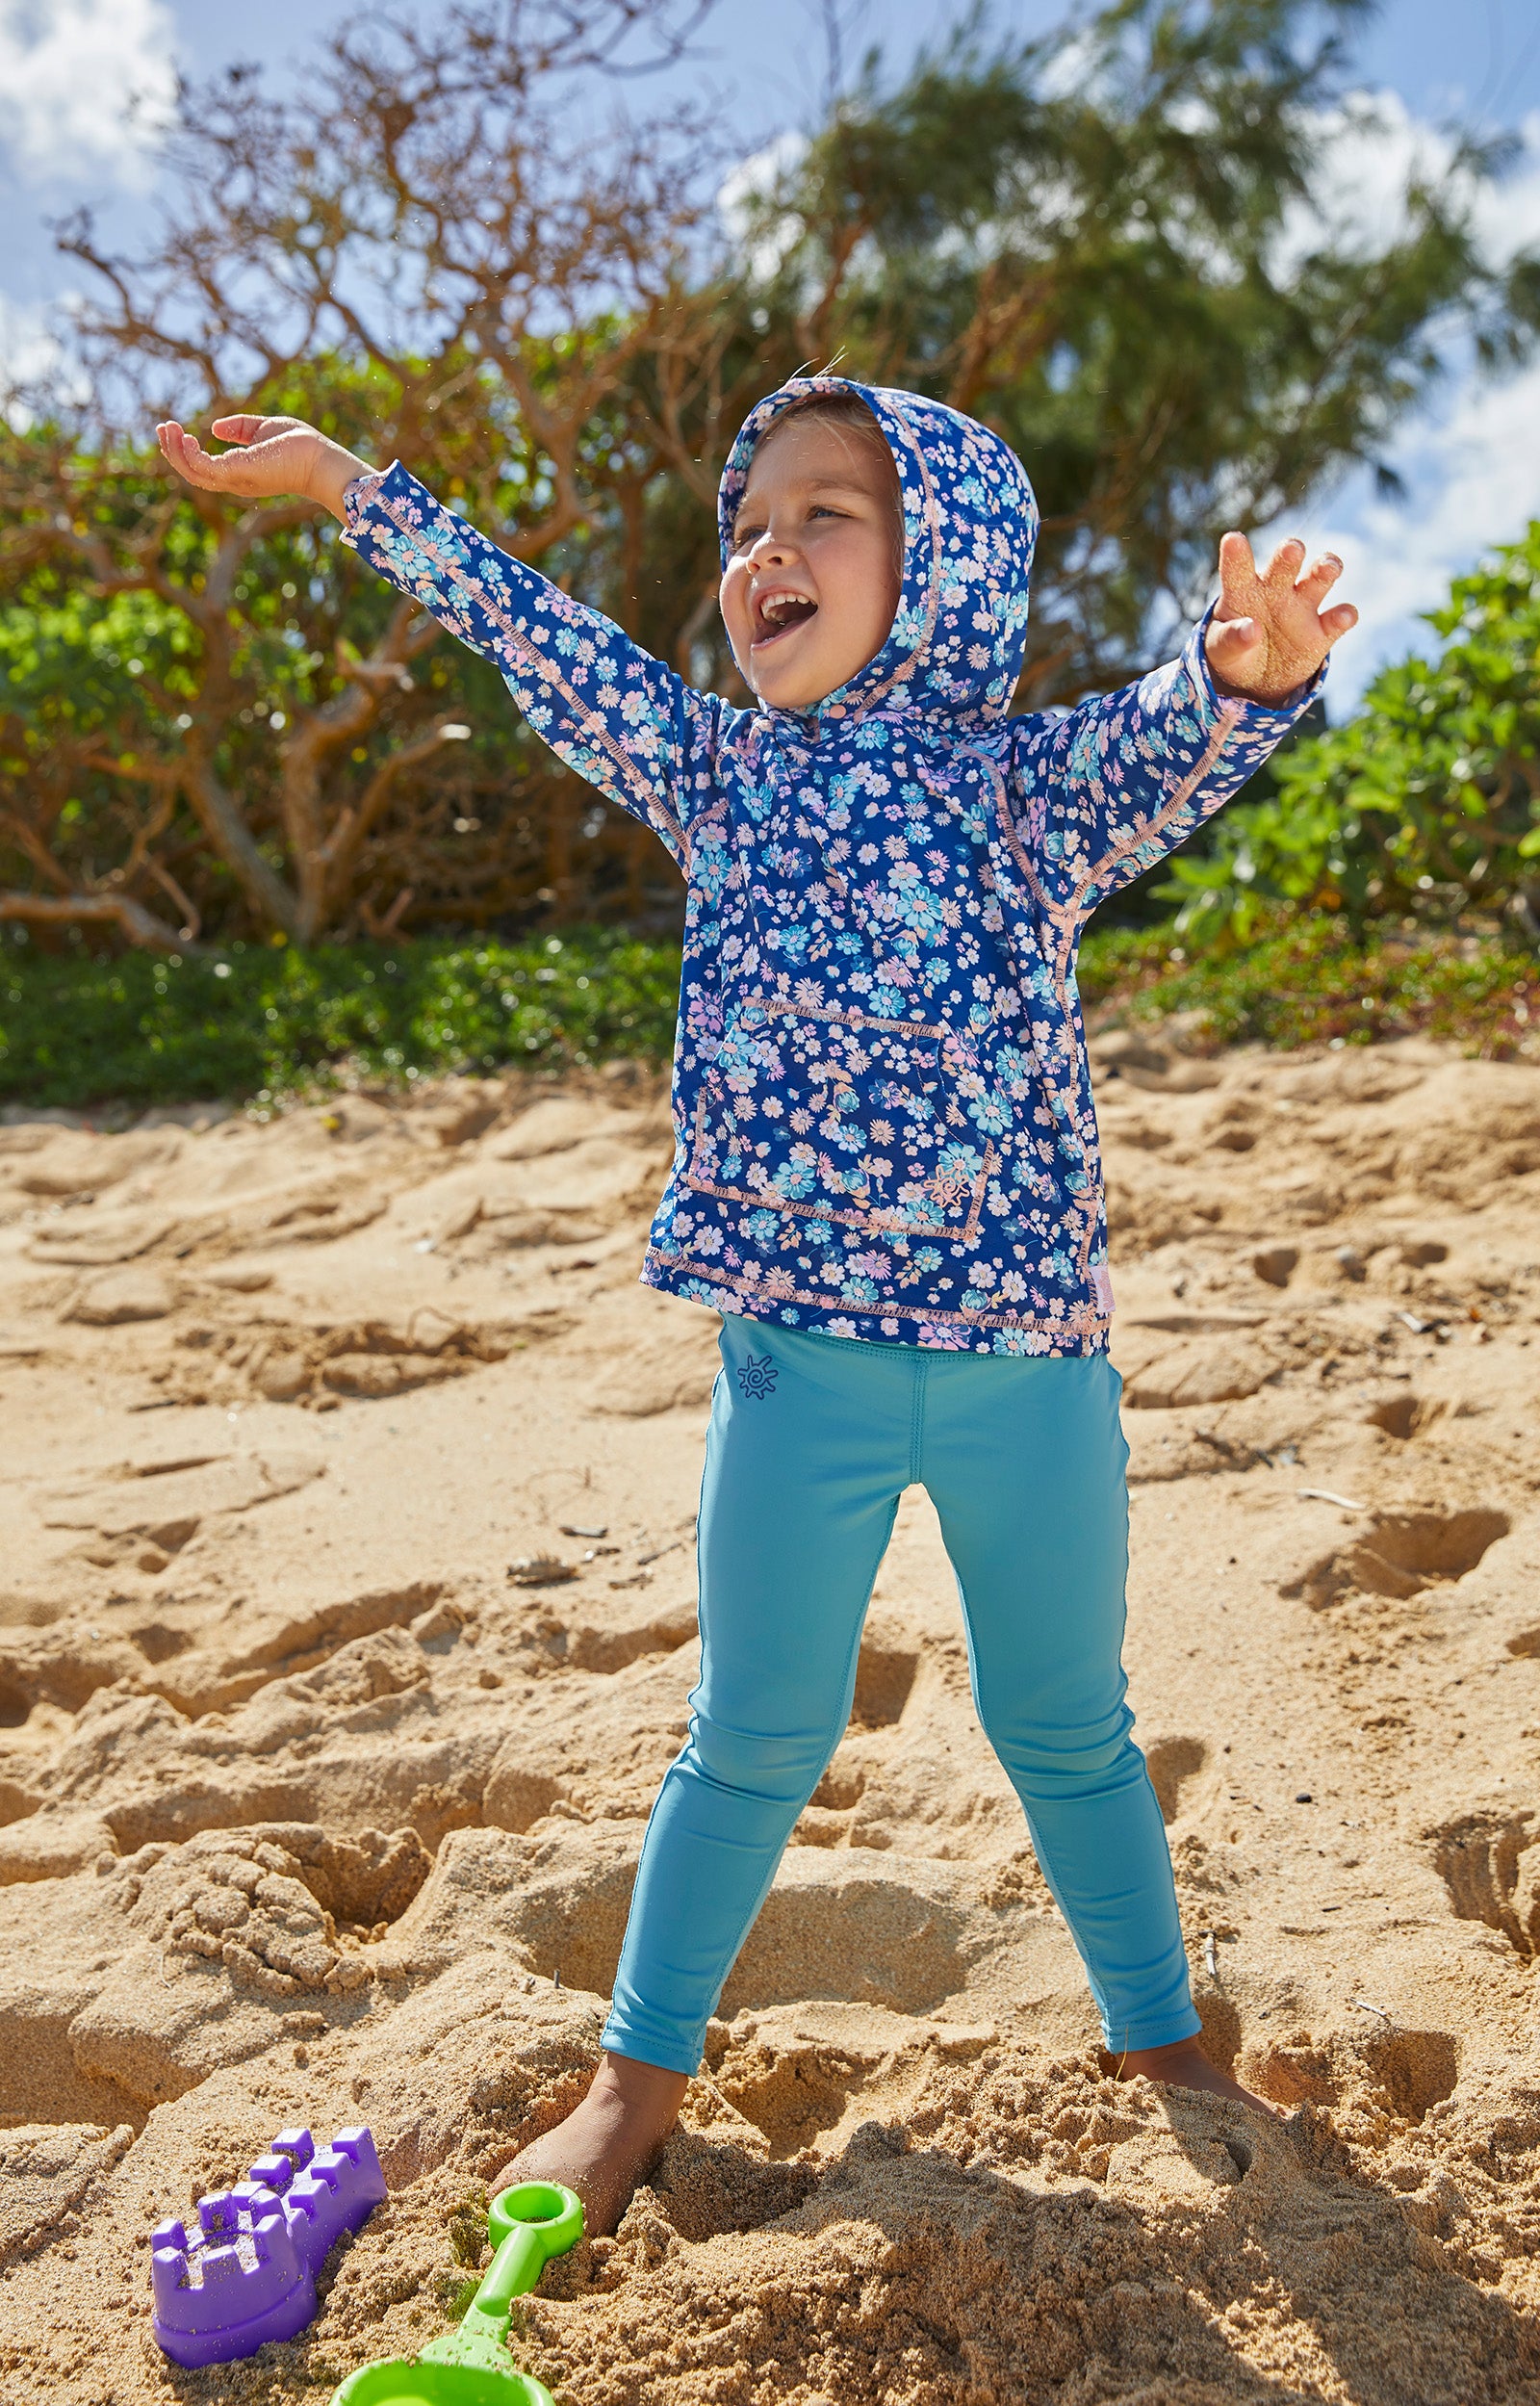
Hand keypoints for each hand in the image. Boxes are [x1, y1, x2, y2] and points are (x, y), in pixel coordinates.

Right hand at [155, 414, 373, 521]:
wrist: (321, 460)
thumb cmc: (300, 446)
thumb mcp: (263, 429)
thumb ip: (240, 429)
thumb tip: (214, 428)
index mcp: (241, 473)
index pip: (205, 469)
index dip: (185, 452)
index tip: (174, 431)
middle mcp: (235, 481)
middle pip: (193, 473)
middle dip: (173, 451)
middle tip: (162, 428)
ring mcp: (235, 480)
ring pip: (192, 472)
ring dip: (174, 451)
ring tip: (166, 428)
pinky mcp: (238, 472)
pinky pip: (202, 467)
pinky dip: (188, 454)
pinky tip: (185, 436)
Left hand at [1203, 532, 1356, 704]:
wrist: (1259, 676)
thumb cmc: (1235, 651)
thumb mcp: (1222, 650)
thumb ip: (1230, 639)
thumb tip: (1251, 629)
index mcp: (1244, 589)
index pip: (1238, 569)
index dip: (1236, 555)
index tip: (1233, 540)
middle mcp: (1277, 589)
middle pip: (1285, 564)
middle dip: (1290, 553)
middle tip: (1293, 549)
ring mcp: (1302, 607)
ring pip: (1318, 578)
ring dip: (1326, 568)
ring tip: (1329, 568)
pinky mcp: (1322, 632)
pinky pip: (1337, 619)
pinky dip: (1344, 616)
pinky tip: (1344, 616)